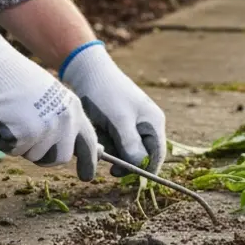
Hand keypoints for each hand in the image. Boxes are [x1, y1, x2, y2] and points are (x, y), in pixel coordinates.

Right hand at [0, 23, 99, 180]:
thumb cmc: (16, 79)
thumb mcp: (49, 97)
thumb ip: (60, 120)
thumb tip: (65, 149)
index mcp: (73, 109)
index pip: (88, 142)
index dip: (88, 161)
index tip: (87, 176)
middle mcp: (65, 121)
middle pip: (60, 158)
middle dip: (43, 157)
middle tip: (26, 142)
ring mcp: (47, 130)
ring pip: (33, 156)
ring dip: (18, 143)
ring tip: (10, 117)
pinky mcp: (26, 136)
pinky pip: (11, 150)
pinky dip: (0, 139)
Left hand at [59, 41, 165, 176]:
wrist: (88, 70)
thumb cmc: (106, 93)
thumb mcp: (119, 120)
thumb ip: (131, 144)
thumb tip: (138, 166)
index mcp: (153, 122)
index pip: (156, 156)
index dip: (141, 170)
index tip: (119, 174)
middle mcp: (147, 123)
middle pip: (139, 154)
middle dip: (121, 156)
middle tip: (103, 154)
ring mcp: (134, 121)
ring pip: (125, 148)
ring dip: (111, 148)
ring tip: (98, 136)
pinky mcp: (120, 121)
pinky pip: (115, 139)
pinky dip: (105, 139)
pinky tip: (96, 130)